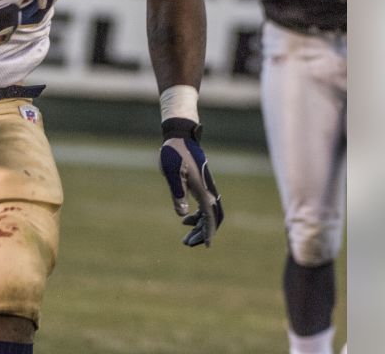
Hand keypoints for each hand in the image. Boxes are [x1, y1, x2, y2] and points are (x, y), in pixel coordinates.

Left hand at [159, 118, 224, 246]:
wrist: (180, 138)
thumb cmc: (174, 154)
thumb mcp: (172, 174)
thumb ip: (177, 194)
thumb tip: (182, 215)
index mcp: (202, 189)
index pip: (209, 216)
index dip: (208, 232)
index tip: (206, 245)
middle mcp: (208, 190)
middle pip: (212, 218)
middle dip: (203, 232)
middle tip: (188, 243)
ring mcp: (206, 188)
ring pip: (208, 213)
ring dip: (199, 226)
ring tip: (186, 238)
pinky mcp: (201, 185)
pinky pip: (204, 206)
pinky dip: (197, 216)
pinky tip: (185, 220)